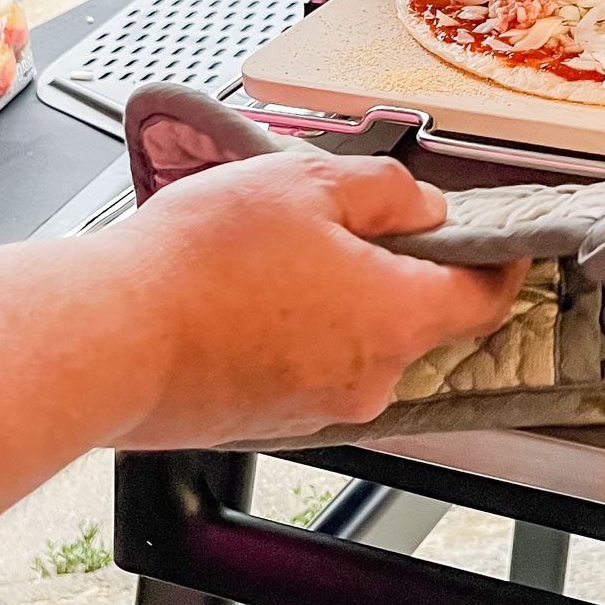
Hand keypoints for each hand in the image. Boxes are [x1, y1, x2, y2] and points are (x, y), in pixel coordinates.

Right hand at [94, 154, 526, 448]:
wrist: (104, 338)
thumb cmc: (199, 261)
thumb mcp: (308, 182)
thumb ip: (386, 191)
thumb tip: (423, 208)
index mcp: (397, 317)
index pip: (483, 296)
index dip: (496, 260)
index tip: (500, 239)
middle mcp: (371, 377)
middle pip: (415, 316)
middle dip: (393, 267)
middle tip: (341, 219)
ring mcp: (319, 408)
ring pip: (356, 340)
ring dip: (335, 297)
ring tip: (272, 253)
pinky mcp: (270, 422)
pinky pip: (306, 366)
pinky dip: (294, 330)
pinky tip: (243, 295)